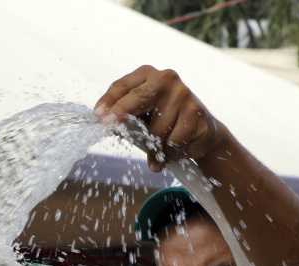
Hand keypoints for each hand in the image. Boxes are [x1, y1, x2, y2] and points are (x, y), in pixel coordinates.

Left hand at [94, 65, 223, 171]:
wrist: (201, 133)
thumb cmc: (162, 123)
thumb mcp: (140, 117)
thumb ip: (123, 117)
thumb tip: (102, 122)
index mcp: (147, 75)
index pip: (122, 85)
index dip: (109, 101)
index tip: (98, 116)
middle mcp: (166, 79)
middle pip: (138, 97)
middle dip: (121, 113)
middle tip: (108, 126)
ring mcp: (183, 93)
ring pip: (156, 128)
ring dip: (153, 149)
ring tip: (156, 157)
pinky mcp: (196, 111)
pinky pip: (173, 140)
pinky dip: (169, 153)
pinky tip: (173, 153)